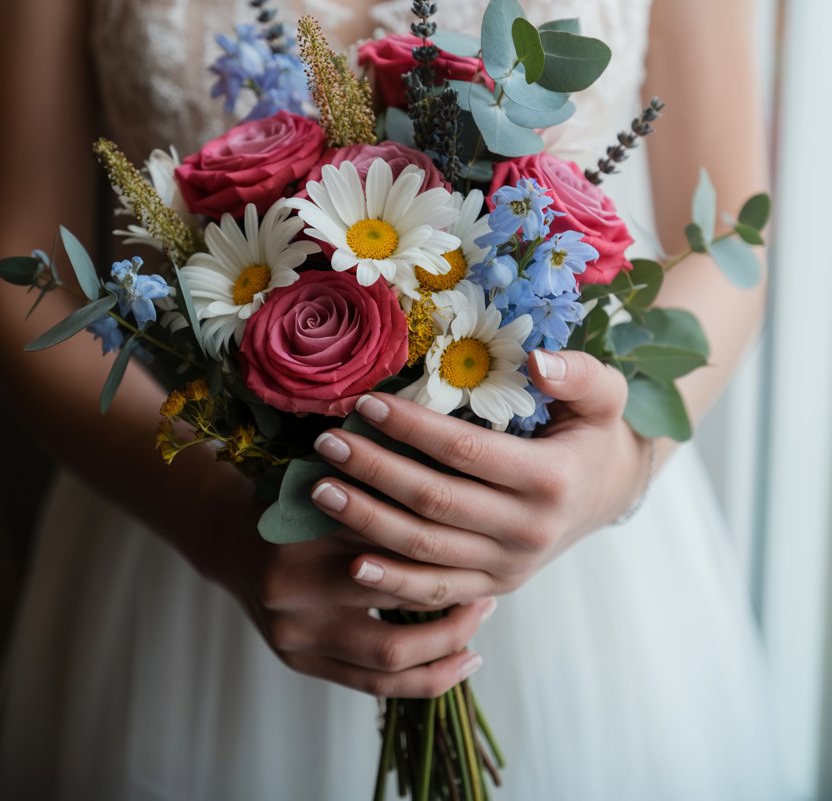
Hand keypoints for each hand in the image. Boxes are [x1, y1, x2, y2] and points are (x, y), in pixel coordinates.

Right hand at [189, 466, 493, 697]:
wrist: (229, 538)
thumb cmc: (293, 493)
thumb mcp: (326, 468)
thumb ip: (377, 476)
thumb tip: (460, 466)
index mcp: (298, 525)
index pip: (386, 530)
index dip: (440, 528)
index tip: (481, 521)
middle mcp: (292, 585)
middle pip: (393, 590)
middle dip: (451, 584)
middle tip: (493, 572)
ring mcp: (294, 632)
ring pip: (391, 651)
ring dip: (448, 637)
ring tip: (483, 614)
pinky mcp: (299, 662)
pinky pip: (375, 684)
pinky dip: (427, 677)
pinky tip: (465, 660)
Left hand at [309, 350, 652, 608]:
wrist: (608, 491)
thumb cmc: (594, 430)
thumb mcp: (604, 394)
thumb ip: (577, 373)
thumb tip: (537, 361)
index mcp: (550, 478)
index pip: (465, 451)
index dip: (412, 428)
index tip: (366, 403)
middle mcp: (529, 530)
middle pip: (434, 501)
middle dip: (374, 470)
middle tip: (328, 442)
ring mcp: (510, 566)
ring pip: (426, 549)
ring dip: (367, 522)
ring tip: (320, 490)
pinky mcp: (495, 586)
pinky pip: (436, 591)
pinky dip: (392, 582)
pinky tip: (351, 563)